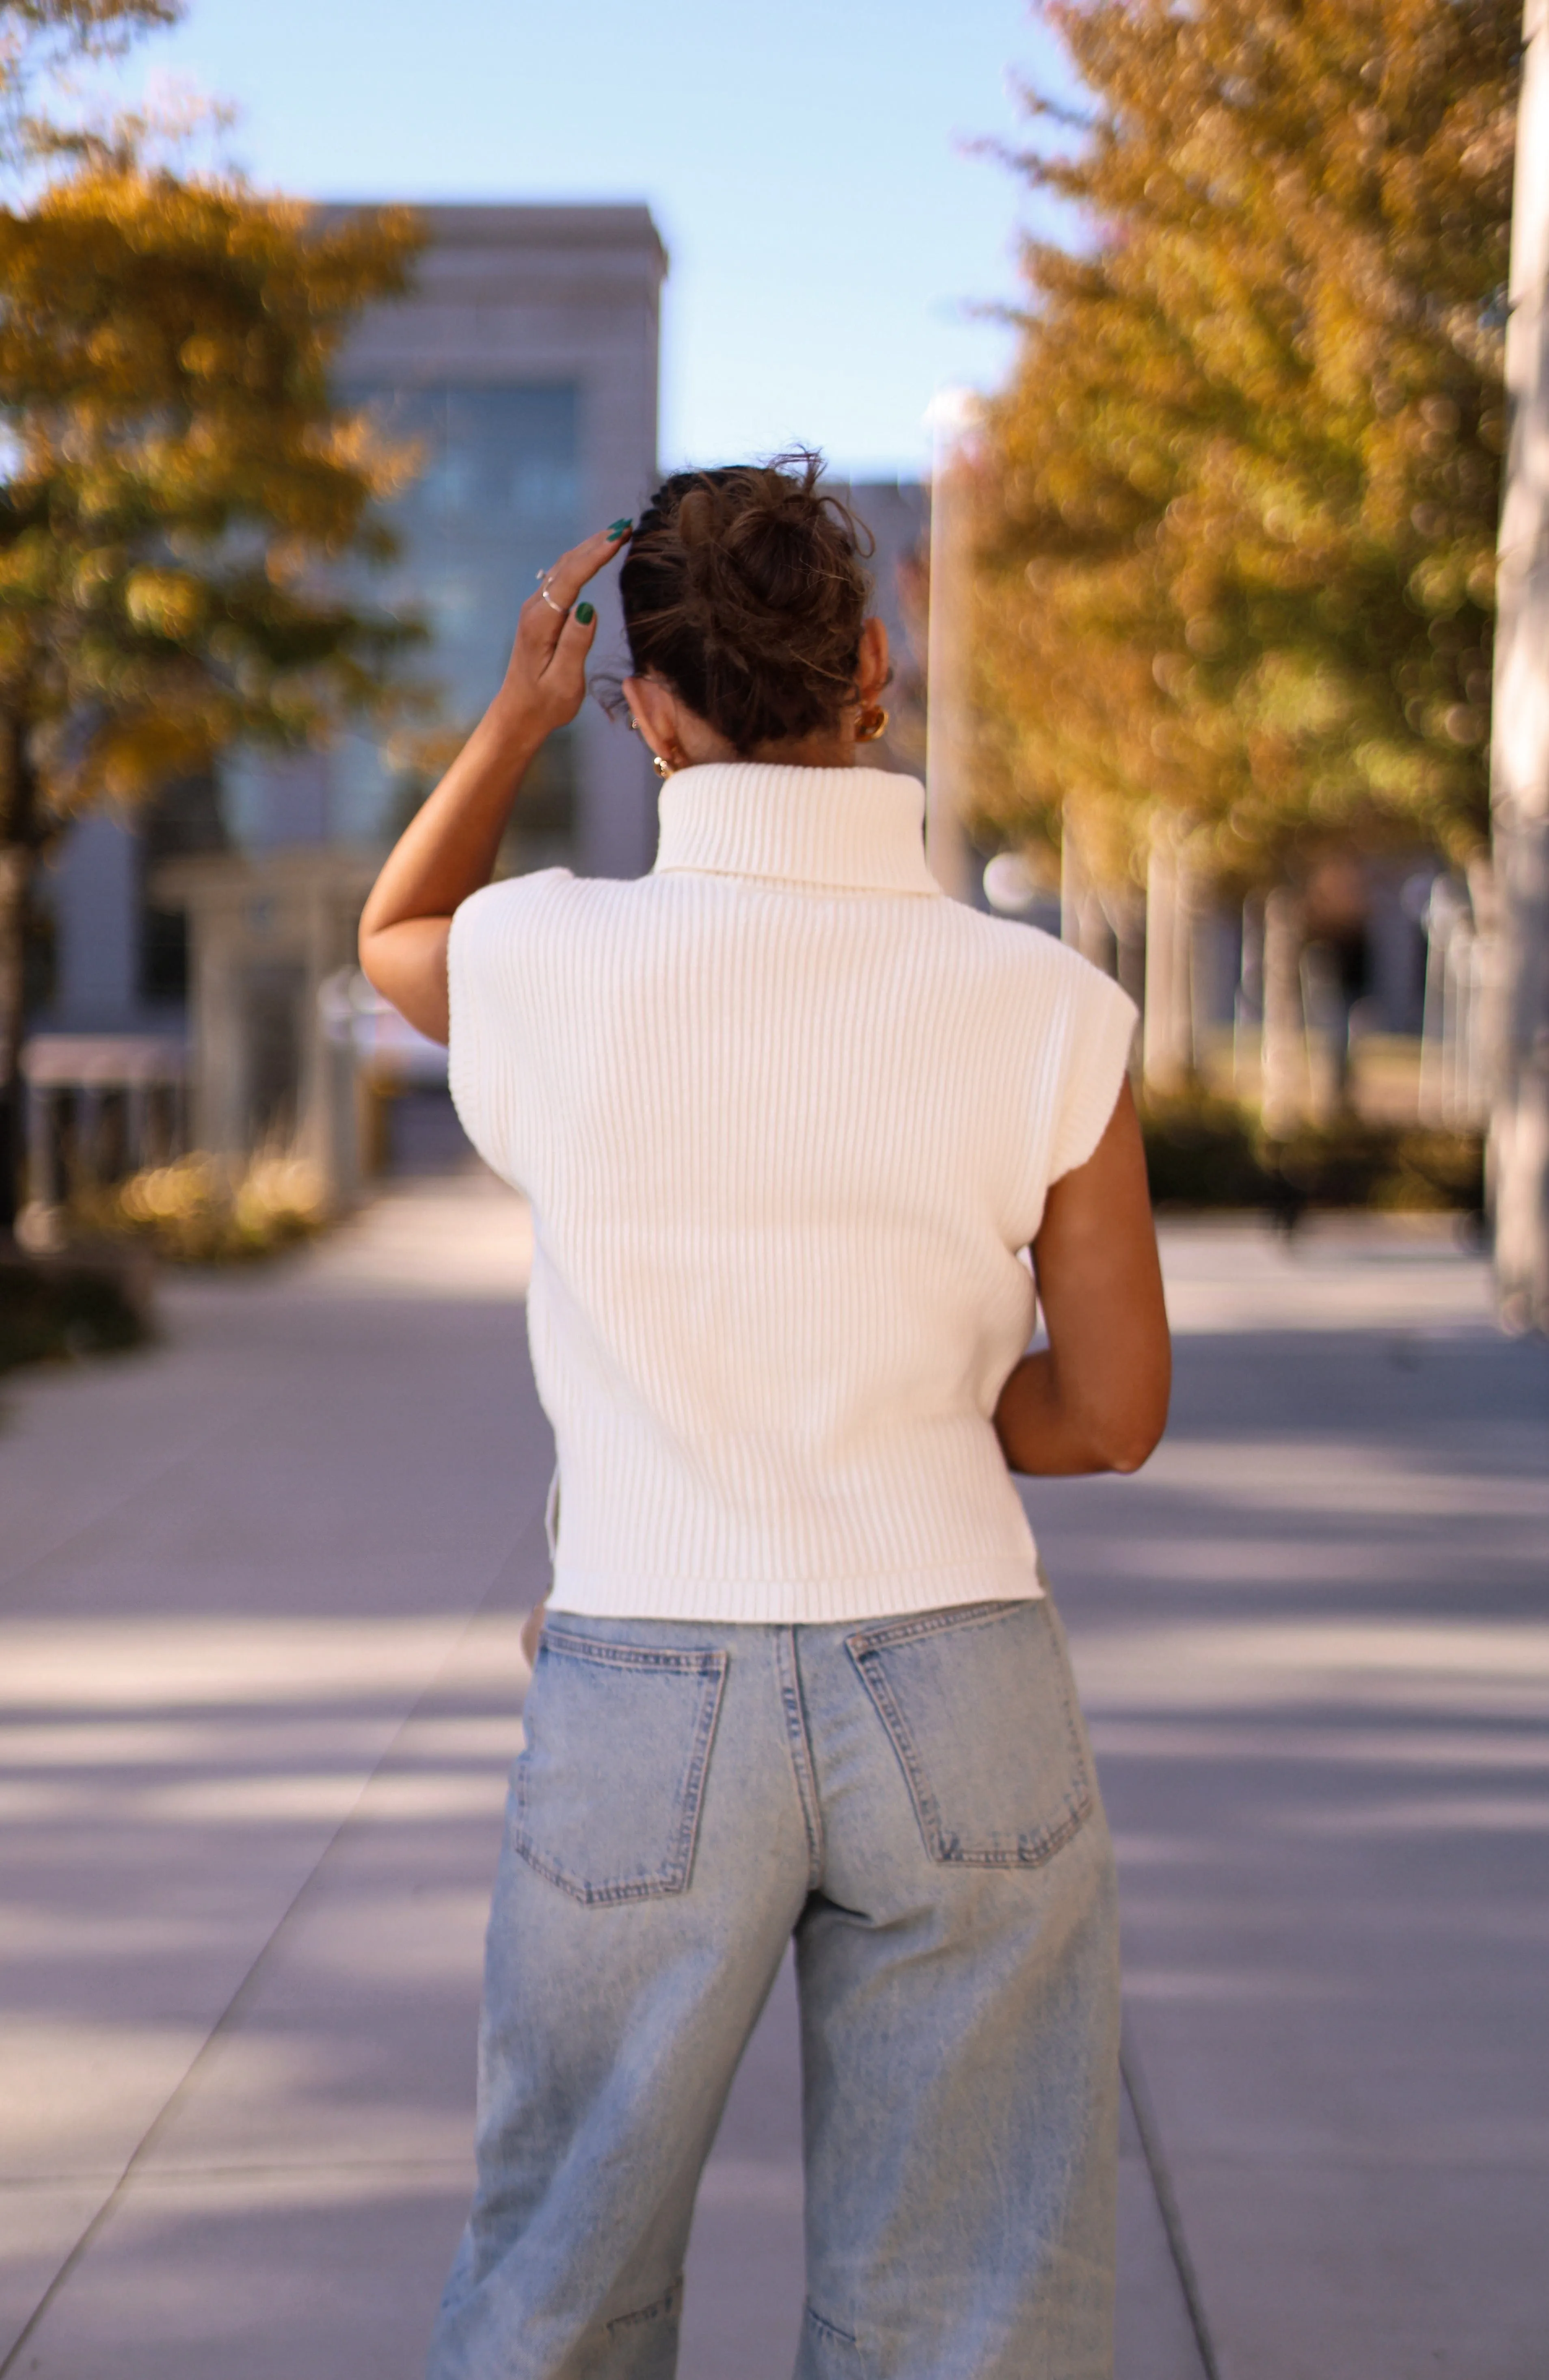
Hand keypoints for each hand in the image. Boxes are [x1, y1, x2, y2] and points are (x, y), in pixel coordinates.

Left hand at [494, 521, 631, 738]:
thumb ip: (575, 644)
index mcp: (541, 624)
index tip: (619, 537)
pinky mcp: (540, 614)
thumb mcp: (564, 681)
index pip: (572, 579)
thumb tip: (587, 608)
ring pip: (564, 568)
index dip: (596, 556)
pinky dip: (581, 561)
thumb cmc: (545, 704)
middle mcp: (535, 610)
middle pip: (567, 565)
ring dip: (589, 547)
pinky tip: (594, 553)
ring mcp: (535, 609)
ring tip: (616, 532)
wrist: (519, 714)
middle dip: (596, 543)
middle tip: (626, 525)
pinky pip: (562, 578)